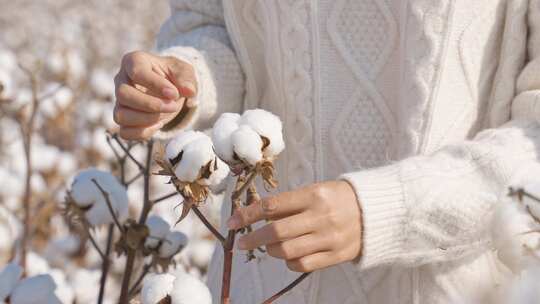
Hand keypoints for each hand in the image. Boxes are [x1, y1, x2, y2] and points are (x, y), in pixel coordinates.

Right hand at [113, 51, 196, 139]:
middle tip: (173, 106)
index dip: (156, 85)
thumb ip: (187, 78)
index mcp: (134, 61)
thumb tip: (189, 91)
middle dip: (151, 105)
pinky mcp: (123, 118)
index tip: (174, 94)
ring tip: (165, 114)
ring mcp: (120, 101)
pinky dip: (143, 133)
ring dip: (146, 120)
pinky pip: (125, 132)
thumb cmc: (173, 75)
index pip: (136, 72)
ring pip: (120, 115)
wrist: (170, 89)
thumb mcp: (184, 71)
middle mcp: (121, 80)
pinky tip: (158, 124)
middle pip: (123, 95)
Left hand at [227, 181, 362, 271]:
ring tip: (267, 246)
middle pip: (276, 232)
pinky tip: (288, 255)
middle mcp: (321, 216)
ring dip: (270, 250)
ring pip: (286, 251)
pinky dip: (288, 262)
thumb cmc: (339, 197)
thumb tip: (256, 215)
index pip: (272, 206)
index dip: (248, 215)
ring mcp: (329, 238)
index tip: (232, 222)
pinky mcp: (336, 255)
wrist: (376, 212)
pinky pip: (302, 265)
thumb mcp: (316, 190)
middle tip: (240, 242)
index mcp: (314, 195)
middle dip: (252, 238)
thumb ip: (289, 202)